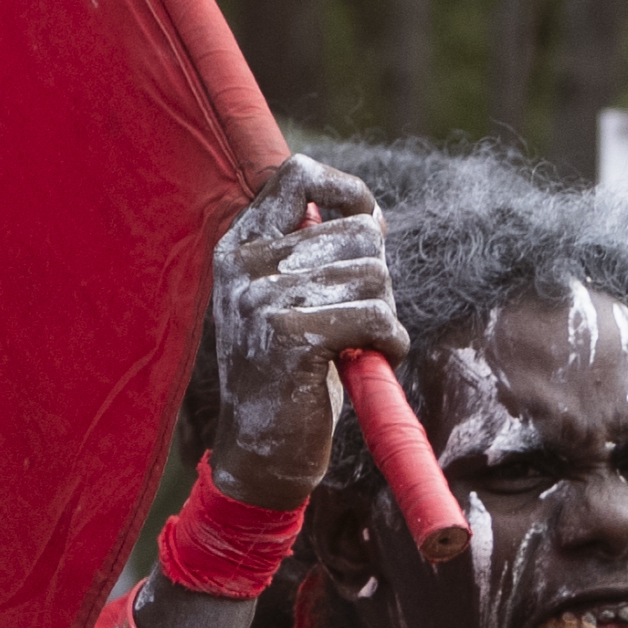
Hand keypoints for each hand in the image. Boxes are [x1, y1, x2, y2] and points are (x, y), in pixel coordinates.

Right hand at [204, 159, 404, 508]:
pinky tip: (366, 363)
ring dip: (382, 315)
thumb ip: (313, 251)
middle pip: (358, 230)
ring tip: (352, 346)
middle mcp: (242, 265)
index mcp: (237, 246)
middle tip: (351, 318)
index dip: (348, 193)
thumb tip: (372, 215)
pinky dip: (390, 344)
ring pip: (375, 275)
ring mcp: (261, 299)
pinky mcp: (291, 338)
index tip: (365, 231)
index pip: (298, 173)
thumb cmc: (288, 372)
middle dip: (374, 276)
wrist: (261, 454)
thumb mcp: (289, 299)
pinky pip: (377, 318)